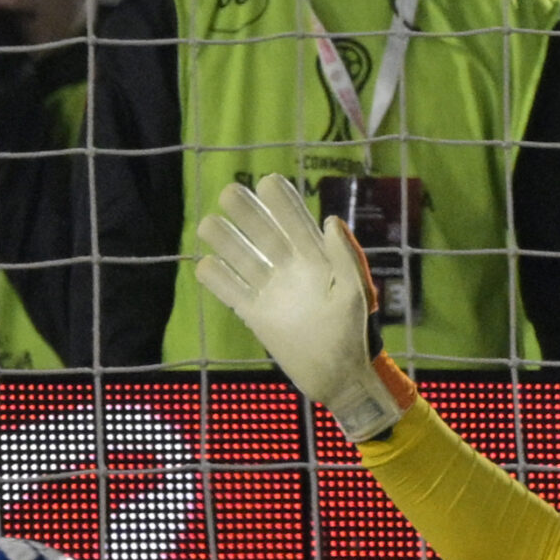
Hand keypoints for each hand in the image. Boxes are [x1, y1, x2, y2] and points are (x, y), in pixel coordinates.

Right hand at [195, 175, 410, 442]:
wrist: (340, 377)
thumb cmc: (355, 335)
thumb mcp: (355, 295)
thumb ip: (346, 258)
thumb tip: (330, 221)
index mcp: (318, 261)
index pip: (297, 223)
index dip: (283, 203)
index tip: (267, 181)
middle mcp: (291, 271)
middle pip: (265, 235)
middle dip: (248, 213)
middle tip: (229, 192)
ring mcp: (272, 292)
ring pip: (244, 259)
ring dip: (226, 240)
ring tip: (207, 224)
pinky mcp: (258, 316)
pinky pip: (233, 293)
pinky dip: (218, 280)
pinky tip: (204, 265)